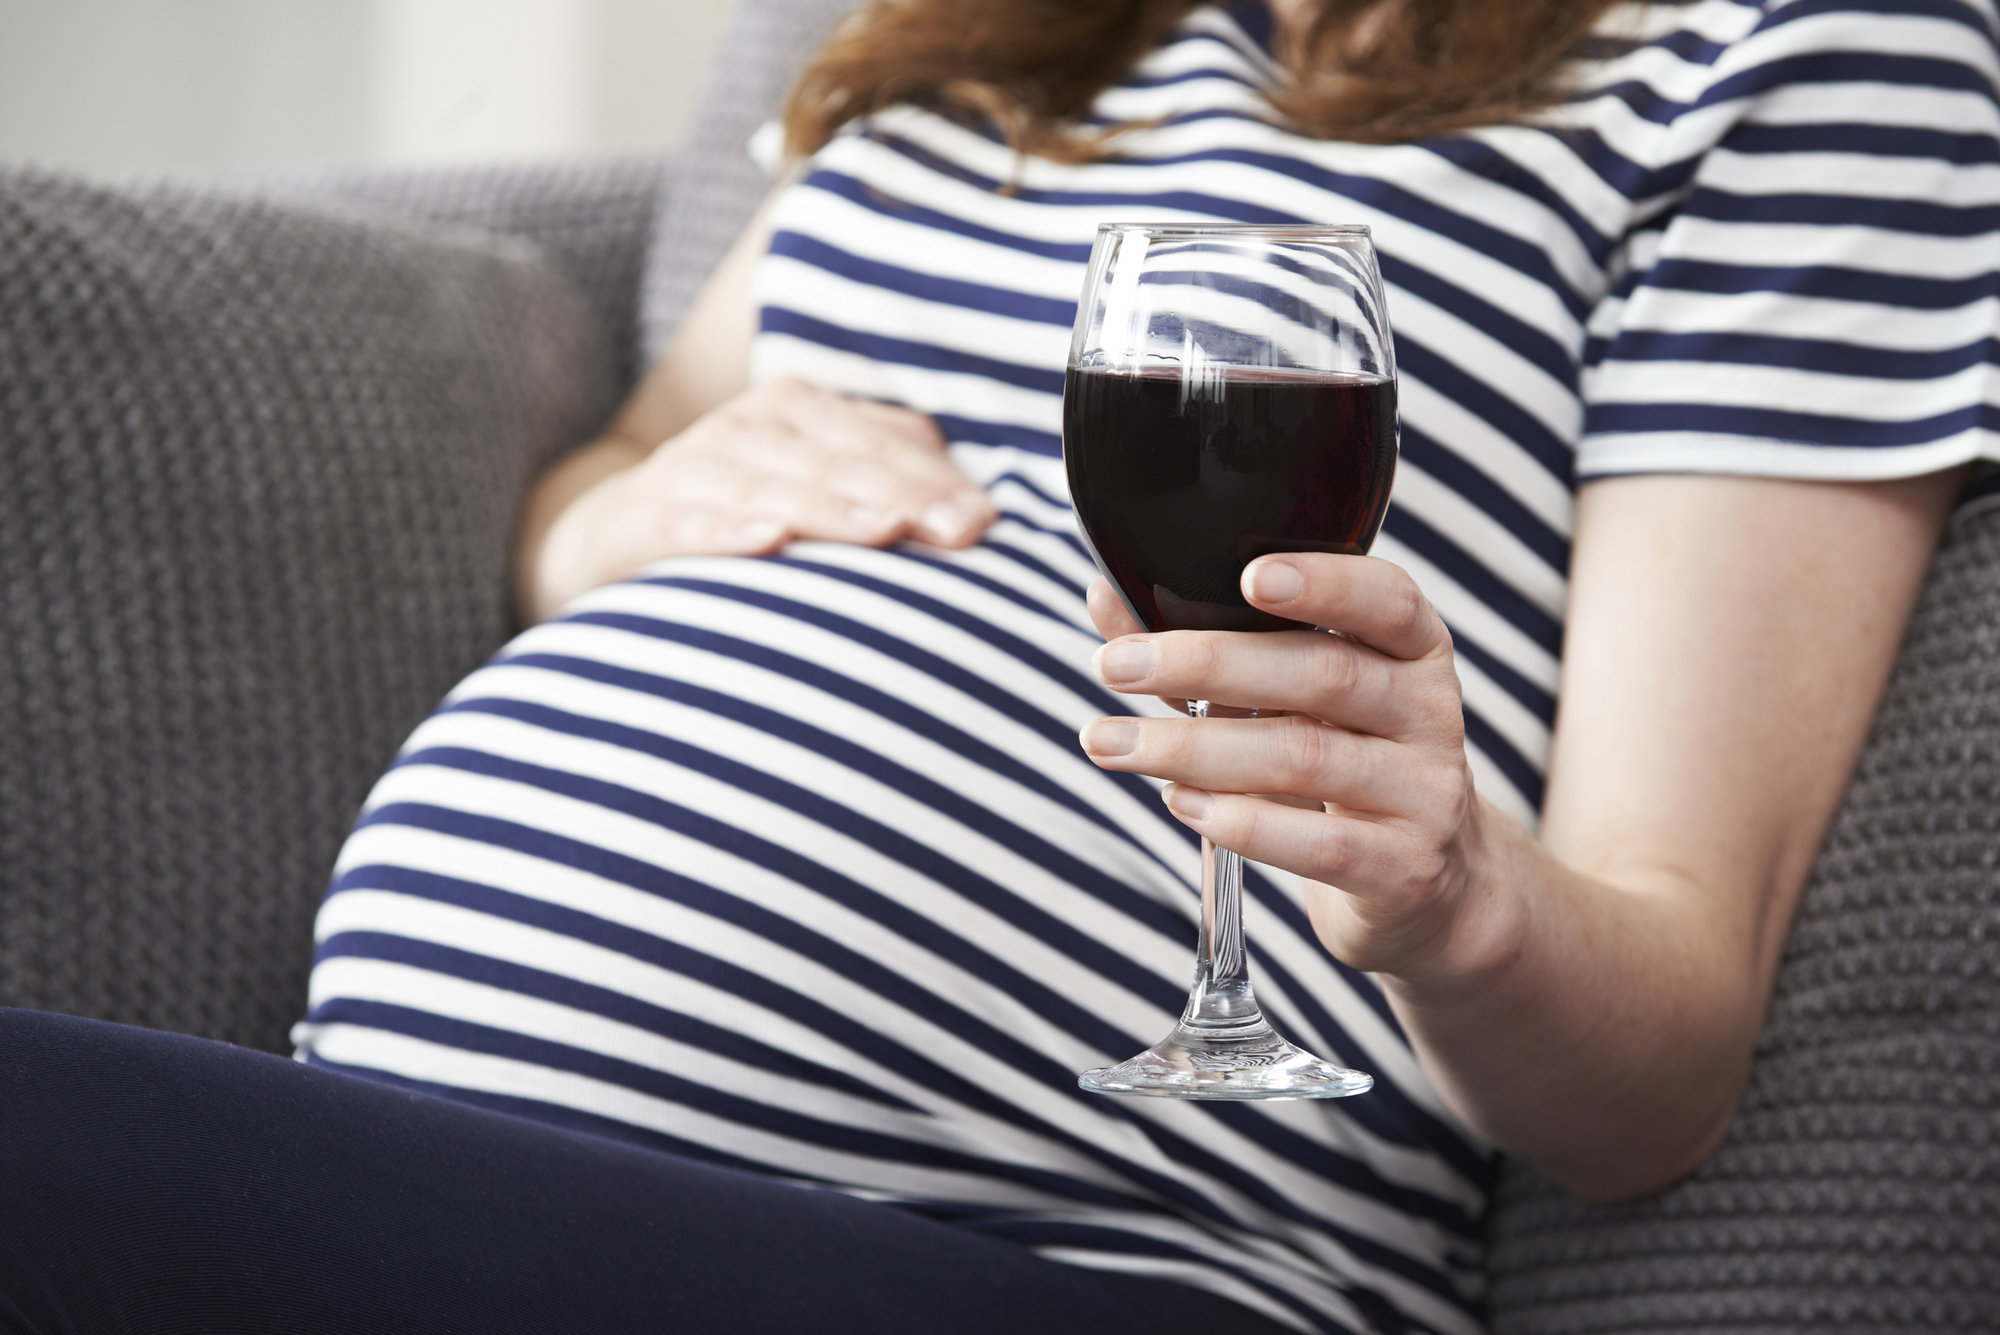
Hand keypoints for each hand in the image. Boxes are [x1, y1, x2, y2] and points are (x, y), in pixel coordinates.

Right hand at [529, 377, 995, 618]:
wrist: (616, 531)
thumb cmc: (747, 510)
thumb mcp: (820, 483)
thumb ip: (894, 480)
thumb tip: (980, 512)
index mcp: (801, 412)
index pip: (881, 444)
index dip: (933, 482)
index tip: (980, 523)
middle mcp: (750, 428)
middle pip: (838, 463)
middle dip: (900, 496)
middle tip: (954, 532)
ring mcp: (696, 469)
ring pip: (774, 489)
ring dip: (831, 510)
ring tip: (882, 531)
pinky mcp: (647, 517)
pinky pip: (692, 525)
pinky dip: (729, 532)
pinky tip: (769, 542)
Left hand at [1080, 556, 1504, 981]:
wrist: (1424, 883)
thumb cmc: (1339, 762)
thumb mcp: (1287, 698)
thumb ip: (1207, 645)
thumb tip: (1105, 596)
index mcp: (1412, 650)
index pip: (1388, 599)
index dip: (1324, 583)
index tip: (1246, 576)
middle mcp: (1429, 712)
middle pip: (1324, 674)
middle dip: (1207, 664)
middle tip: (1114, 665)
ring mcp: (1424, 793)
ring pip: (1305, 756)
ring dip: (1192, 747)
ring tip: (1112, 742)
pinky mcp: (1403, 866)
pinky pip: (1318, 841)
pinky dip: (1241, 820)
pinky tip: (1179, 801)